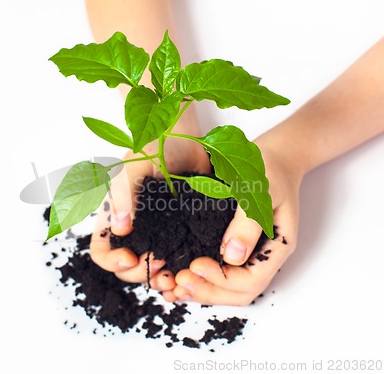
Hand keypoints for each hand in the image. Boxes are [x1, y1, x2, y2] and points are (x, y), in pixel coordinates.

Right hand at [89, 124, 210, 295]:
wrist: (185, 139)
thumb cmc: (152, 148)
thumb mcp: (132, 168)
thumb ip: (123, 195)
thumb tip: (120, 229)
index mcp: (114, 218)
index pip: (101, 252)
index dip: (111, 261)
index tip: (130, 257)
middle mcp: (134, 231)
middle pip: (126, 268)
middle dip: (140, 274)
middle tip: (160, 266)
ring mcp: (158, 234)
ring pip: (152, 269)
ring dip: (160, 278)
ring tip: (174, 275)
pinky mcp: (181, 233)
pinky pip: (177, 259)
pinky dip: (181, 269)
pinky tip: (189, 269)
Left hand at [168, 141, 302, 304]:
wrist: (271, 157)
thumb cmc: (268, 168)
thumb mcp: (260, 189)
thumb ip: (248, 222)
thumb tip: (231, 255)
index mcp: (276, 246)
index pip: (251, 280)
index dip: (222, 280)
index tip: (194, 265)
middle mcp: (263, 256)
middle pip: (238, 292)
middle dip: (207, 291)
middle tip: (178, 282)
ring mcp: (249, 253)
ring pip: (228, 287)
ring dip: (201, 290)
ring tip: (173, 287)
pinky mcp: (233, 246)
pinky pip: (218, 270)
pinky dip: (199, 278)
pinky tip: (176, 277)